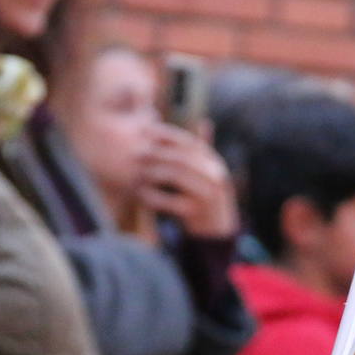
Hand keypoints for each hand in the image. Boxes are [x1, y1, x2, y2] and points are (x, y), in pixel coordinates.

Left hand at [138, 123, 238, 238]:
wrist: (218, 232)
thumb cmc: (208, 197)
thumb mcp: (210, 172)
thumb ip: (203, 151)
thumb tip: (204, 122)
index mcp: (214, 163)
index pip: (190, 142)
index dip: (168, 134)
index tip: (146, 130)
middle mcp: (214, 176)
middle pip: (181, 158)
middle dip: (157, 153)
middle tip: (136, 154)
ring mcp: (209, 195)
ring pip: (176, 177)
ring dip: (153, 173)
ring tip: (138, 174)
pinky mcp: (199, 214)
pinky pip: (172, 202)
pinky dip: (154, 198)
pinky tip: (141, 195)